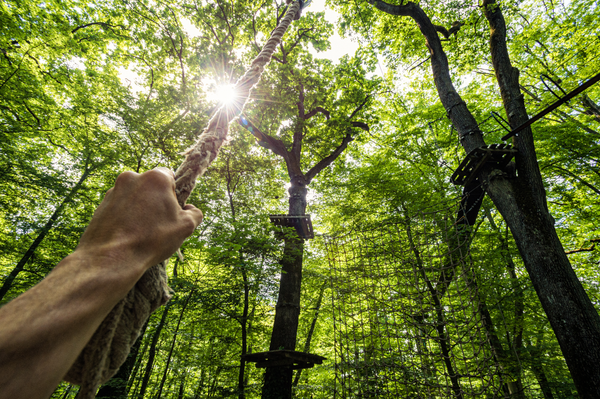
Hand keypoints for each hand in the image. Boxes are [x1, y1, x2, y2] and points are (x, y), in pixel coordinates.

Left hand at [76, 168, 202, 271]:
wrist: (111, 258)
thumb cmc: (151, 239)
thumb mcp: (186, 227)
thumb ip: (195, 213)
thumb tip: (191, 209)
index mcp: (155, 178)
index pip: (170, 175)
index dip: (174, 192)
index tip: (173, 209)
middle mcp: (132, 178)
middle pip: (150, 186)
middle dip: (156, 200)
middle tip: (159, 223)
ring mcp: (114, 190)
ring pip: (134, 196)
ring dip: (140, 208)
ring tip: (142, 231)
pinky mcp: (102, 204)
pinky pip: (120, 206)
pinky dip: (125, 216)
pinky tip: (128, 234)